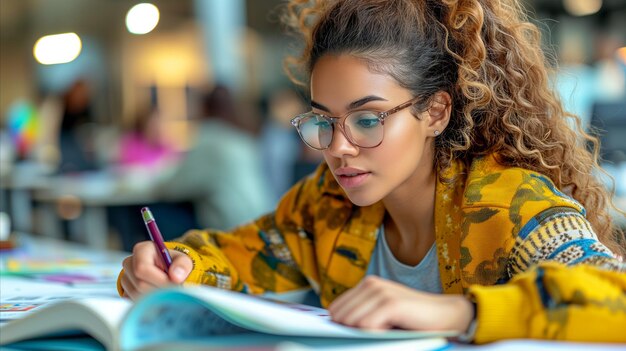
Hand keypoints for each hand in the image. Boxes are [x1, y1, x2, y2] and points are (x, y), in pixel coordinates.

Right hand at [120, 241, 192, 299]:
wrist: (167, 270)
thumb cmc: (173, 263)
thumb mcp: (183, 260)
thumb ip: (183, 265)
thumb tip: (176, 277)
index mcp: (142, 250)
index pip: (142, 268)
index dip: (158, 279)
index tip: (173, 284)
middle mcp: (129, 263)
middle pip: (139, 284)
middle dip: (158, 290)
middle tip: (173, 291)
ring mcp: (125, 278)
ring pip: (136, 294)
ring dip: (154, 298)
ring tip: (166, 292)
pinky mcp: (125, 291)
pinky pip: (134, 301)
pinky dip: (148, 303)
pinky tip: (158, 297)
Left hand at [328, 276, 473, 331]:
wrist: (446, 316)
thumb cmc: (413, 321)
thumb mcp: (383, 316)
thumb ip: (361, 316)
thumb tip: (336, 327)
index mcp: (367, 285)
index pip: (335, 308)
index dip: (341, 325)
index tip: (353, 335)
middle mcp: (371, 284)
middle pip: (339, 316)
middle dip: (350, 330)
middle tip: (375, 335)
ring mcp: (381, 292)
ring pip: (350, 321)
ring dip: (363, 334)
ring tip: (384, 333)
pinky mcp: (391, 303)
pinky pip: (365, 326)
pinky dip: (372, 336)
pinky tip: (389, 334)